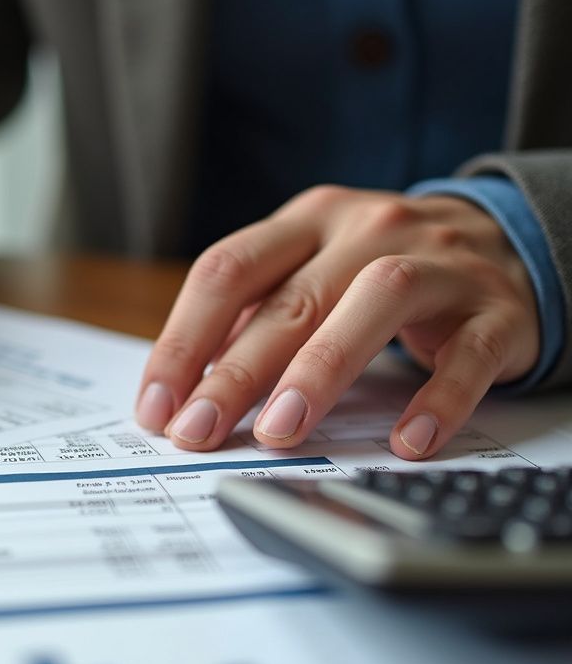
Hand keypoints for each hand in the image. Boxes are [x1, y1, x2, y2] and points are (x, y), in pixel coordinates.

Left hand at [135, 186, 538, 459]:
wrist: (507, 242)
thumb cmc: (382, 269)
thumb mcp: (311, 269)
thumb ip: (254, 316)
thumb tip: (184, 385)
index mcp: (307, 222)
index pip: (228, 272)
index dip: (183, 340)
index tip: (156, 406)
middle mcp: (367, 230)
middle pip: (291, 300)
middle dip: (235, 372)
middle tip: (197, 431)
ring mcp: (438, 264)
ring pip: (375, 302)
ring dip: (320, 370)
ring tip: (279, 431)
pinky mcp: (495, 310)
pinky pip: (469, 354)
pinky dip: (437, 399)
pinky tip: (406, 441)